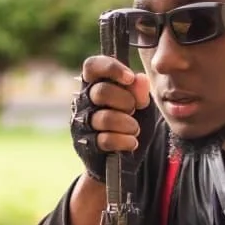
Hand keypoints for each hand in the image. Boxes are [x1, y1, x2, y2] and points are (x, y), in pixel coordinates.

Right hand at [71, 56, 156, 182]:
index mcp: (96, 84)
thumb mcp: (142, 107)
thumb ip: (140, 93)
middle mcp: (84, 101)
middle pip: (101, 91)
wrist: (125, 159)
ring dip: (128, 124)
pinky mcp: (86, 144)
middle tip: (134, 109)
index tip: (129, 78)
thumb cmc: (130, 124)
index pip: (92, 66)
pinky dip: (125, 141)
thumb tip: (139, 79)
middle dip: (126, 101)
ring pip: (105, 118)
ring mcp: (82, 123)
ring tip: (135, 129)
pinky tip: (132, 142)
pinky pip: (106, 139)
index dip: (110, 68)